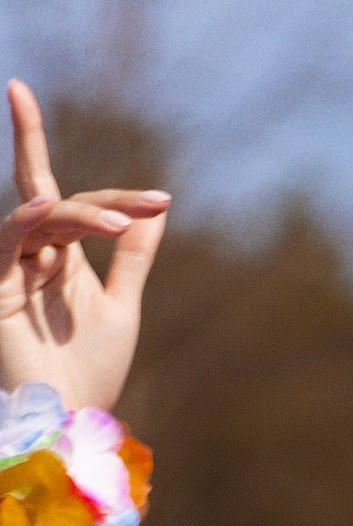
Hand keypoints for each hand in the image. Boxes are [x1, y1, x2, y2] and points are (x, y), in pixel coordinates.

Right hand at [0, 82, 168, 412]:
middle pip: (44, 188)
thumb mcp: (120, 306)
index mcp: (62, 256)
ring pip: (40, 214)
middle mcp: (34, 253)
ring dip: (79, 214)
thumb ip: (131, 255)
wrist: (68, 420)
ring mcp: (13, 266)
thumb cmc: (91, 372)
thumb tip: (158, 206)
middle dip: (33, 136)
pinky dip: (29, 221)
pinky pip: (9, 239)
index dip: (123, 200)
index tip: (163, 200)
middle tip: (30, 104)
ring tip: (118, 224)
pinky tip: (49, 208)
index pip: (83, 207)